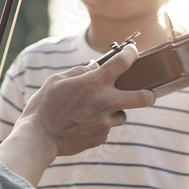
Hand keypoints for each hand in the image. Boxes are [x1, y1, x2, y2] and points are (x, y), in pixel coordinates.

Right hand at [17, 42, 156, 156]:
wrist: (39, 137)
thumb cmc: (44, 106)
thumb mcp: (57, 80)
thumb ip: (79, 72)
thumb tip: (95, 67)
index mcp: (93, 83)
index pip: (122, 63)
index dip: (132, 53)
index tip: (133, 52)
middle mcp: (104, 102)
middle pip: (142, 97)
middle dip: (149, 94)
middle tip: (147, 93)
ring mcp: (104, 122)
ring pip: (123, 115)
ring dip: (115, 111)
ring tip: (97, 110)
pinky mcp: (100, 137)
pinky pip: (107, 128)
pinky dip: (100, 124)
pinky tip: (84, 124)